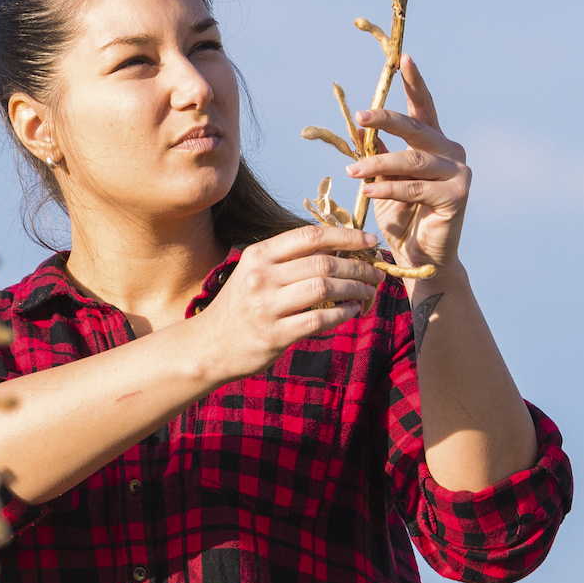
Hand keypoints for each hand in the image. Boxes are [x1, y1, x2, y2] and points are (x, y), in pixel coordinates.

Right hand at [194, 224, 383, 379]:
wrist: (208, 346)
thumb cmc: (238, 307)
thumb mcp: (253, 273)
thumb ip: (288, 260)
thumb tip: (338, 248)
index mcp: (258, 255)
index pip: (310, 236)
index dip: (346, 235)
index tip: (369, 240)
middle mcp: (261, 277)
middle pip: (324, 262)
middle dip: (358, 265)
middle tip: (375, 272)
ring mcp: (266, 307)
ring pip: (325, 287)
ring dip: (355, 288)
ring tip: (368, 291)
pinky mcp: (274, 335)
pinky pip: (320, 319)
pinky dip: (343, 313)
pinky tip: (352, 310)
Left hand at [348, 55, 468, 276]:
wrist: (421, 256)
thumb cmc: (401, 217)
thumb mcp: (383, 180)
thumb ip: (377, 154)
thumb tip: (358, 127)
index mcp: (434, 143)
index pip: (423, 107)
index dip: (415, 83)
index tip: (404, 58)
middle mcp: (451, 151)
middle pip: (416, 129)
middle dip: (386, 120)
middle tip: (361, 115)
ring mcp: (459, 172)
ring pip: (412, 160)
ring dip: (378, 164)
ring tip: (351, 171)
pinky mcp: (458, 196)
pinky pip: (415, 188)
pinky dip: (389, 190)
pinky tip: (369, 191)